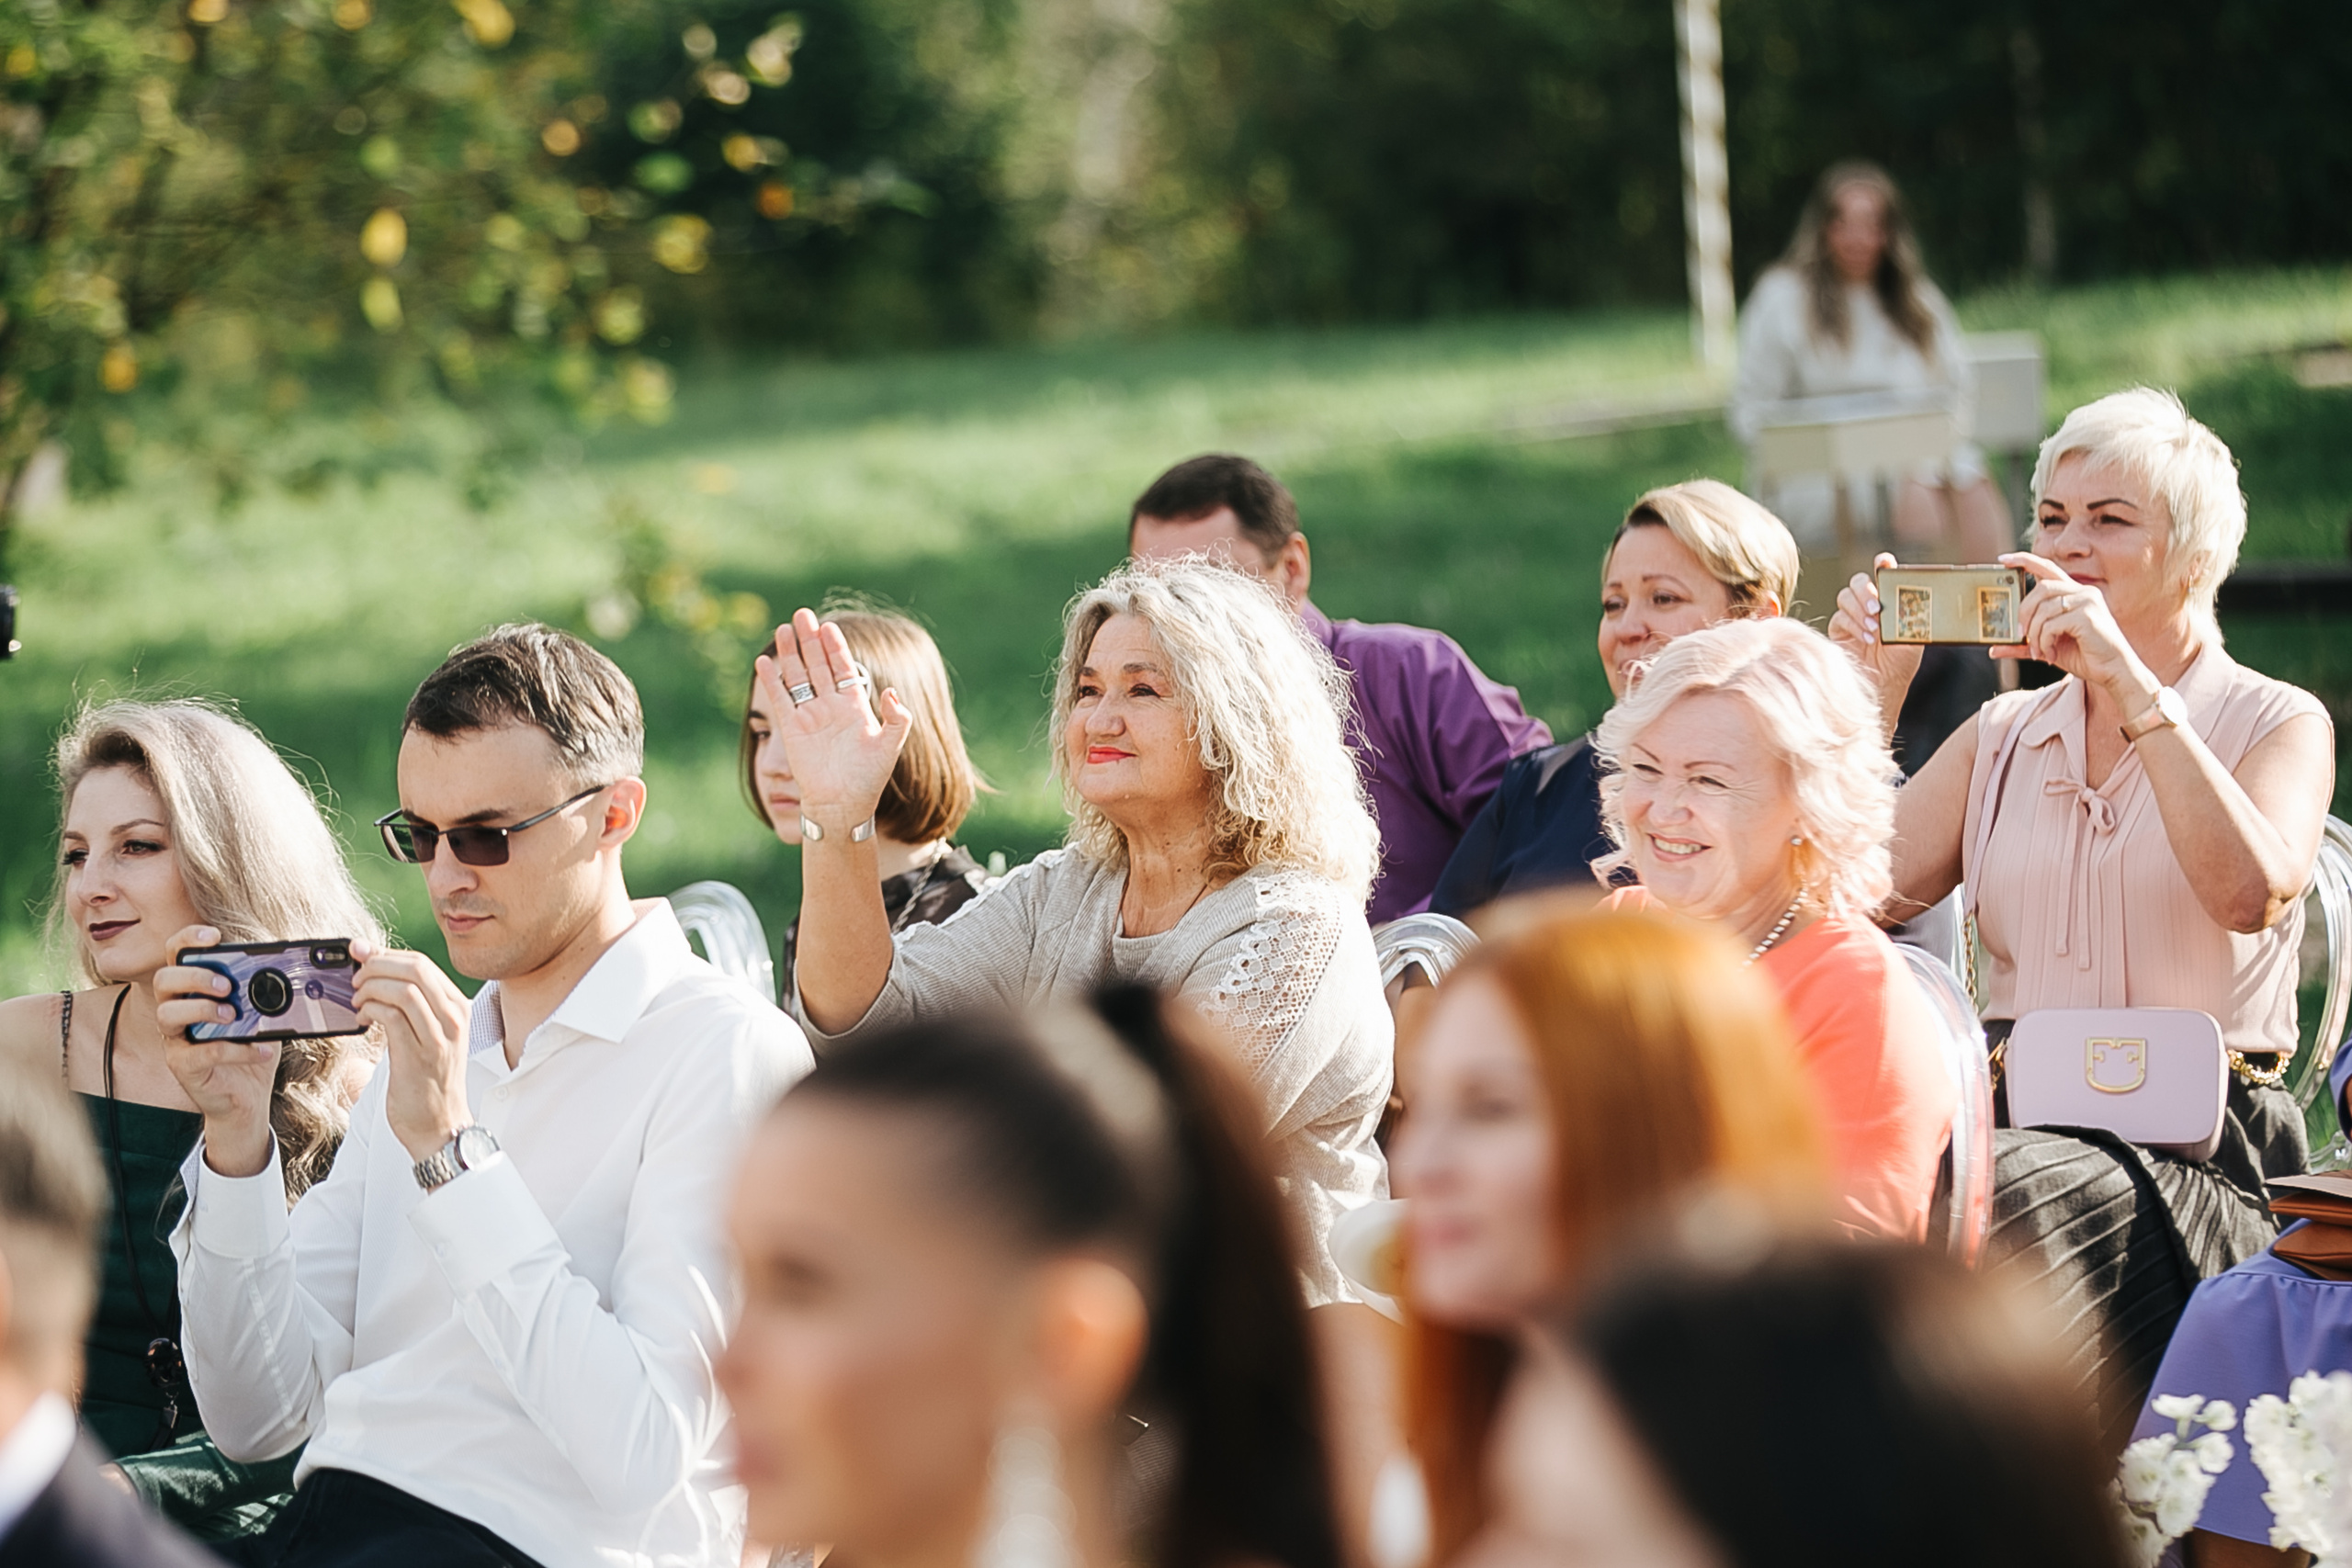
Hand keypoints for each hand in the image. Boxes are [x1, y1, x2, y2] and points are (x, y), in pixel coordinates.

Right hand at [155, 925, 279, 1178]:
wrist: (250, 1096)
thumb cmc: (253, 1046)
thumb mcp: (267, 1013)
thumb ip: (272, 990)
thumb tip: (300, 966)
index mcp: (193, 989)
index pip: (175, 954)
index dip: (187, 940)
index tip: (214, 936)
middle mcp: (177, 1009)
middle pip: (164, 980)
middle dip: (194, 976)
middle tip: (225, 984)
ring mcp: (176, 1039)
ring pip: (168, 1014)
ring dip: (202, 1008)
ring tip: (233, 1014)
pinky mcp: (183, 1066)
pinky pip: (199, 1053)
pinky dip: (234, 1049)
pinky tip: (261, 1049)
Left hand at [350, 940, 473, 1163]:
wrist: (439, 1124)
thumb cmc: (427, 1079)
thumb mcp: (427, 1033)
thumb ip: (408, 1004)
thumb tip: (373, 969)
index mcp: (456, 1007)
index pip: (422, 963)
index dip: (385, 954)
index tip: (359, 954)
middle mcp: (453, 1018)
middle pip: (415, 969)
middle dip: (376, 966)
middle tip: (355, 978)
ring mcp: (439, 1037)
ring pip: (403, 989)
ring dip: (371, 988)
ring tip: (357, 1001)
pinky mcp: (418, 1056)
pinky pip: (392, 1017)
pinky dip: (371, 1010)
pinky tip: (362, 1019)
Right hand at [755, 608, 912, 835]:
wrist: (843, 804)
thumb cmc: (868, 779)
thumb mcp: (890, 746)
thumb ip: (898, 718)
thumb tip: (892, 693)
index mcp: (854, 706)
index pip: (843, 667)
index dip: (835, 647)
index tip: (829, 626)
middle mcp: (830, 706)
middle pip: (817, 664)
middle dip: (810, 639)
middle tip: (802, 614)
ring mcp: (810, 716)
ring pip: (798, 676)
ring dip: (790, 653)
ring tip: (784, 628)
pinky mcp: (792, 729)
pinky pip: (780, 699)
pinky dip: (771, 681)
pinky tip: (764, 661)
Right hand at [1827, 553, 1924, 725]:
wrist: (1883, 686)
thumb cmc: (1901, 662)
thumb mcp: (1914, 635)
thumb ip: (1911, 614)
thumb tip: (1912, 597)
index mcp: (1889, 600)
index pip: (1884, 574)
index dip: (1883, 564)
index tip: (1884, 561)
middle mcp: (1869, 604)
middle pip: (1859, 581)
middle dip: (1866, 591)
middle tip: (1877, 608)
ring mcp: (1851, 616)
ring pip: (1845, 596)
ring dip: (1859, 610)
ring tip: (1874, 629)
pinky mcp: (1838, 630)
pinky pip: (1839, 618)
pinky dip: (1853, 626)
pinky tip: (1867, 639)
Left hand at [1994, 553, 2156, 706]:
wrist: (2113, 671)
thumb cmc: (2085, 656)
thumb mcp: (2048, 646)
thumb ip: (2024, 644)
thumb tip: (1993, 649)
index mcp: (2074, 593)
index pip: (2047, 568)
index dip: (2025, 560)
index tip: (2003, 558)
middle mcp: (2082, 592)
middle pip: (2040, 589)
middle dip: (2024, 613)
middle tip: (2021, 635)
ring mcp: (2087, 601)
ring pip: (2043, 609)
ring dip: (2035, 634)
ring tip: (2040, 652)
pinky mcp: (2087, 615)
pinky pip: (2051, 624)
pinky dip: (2044, 642)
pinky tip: (2051, 654)